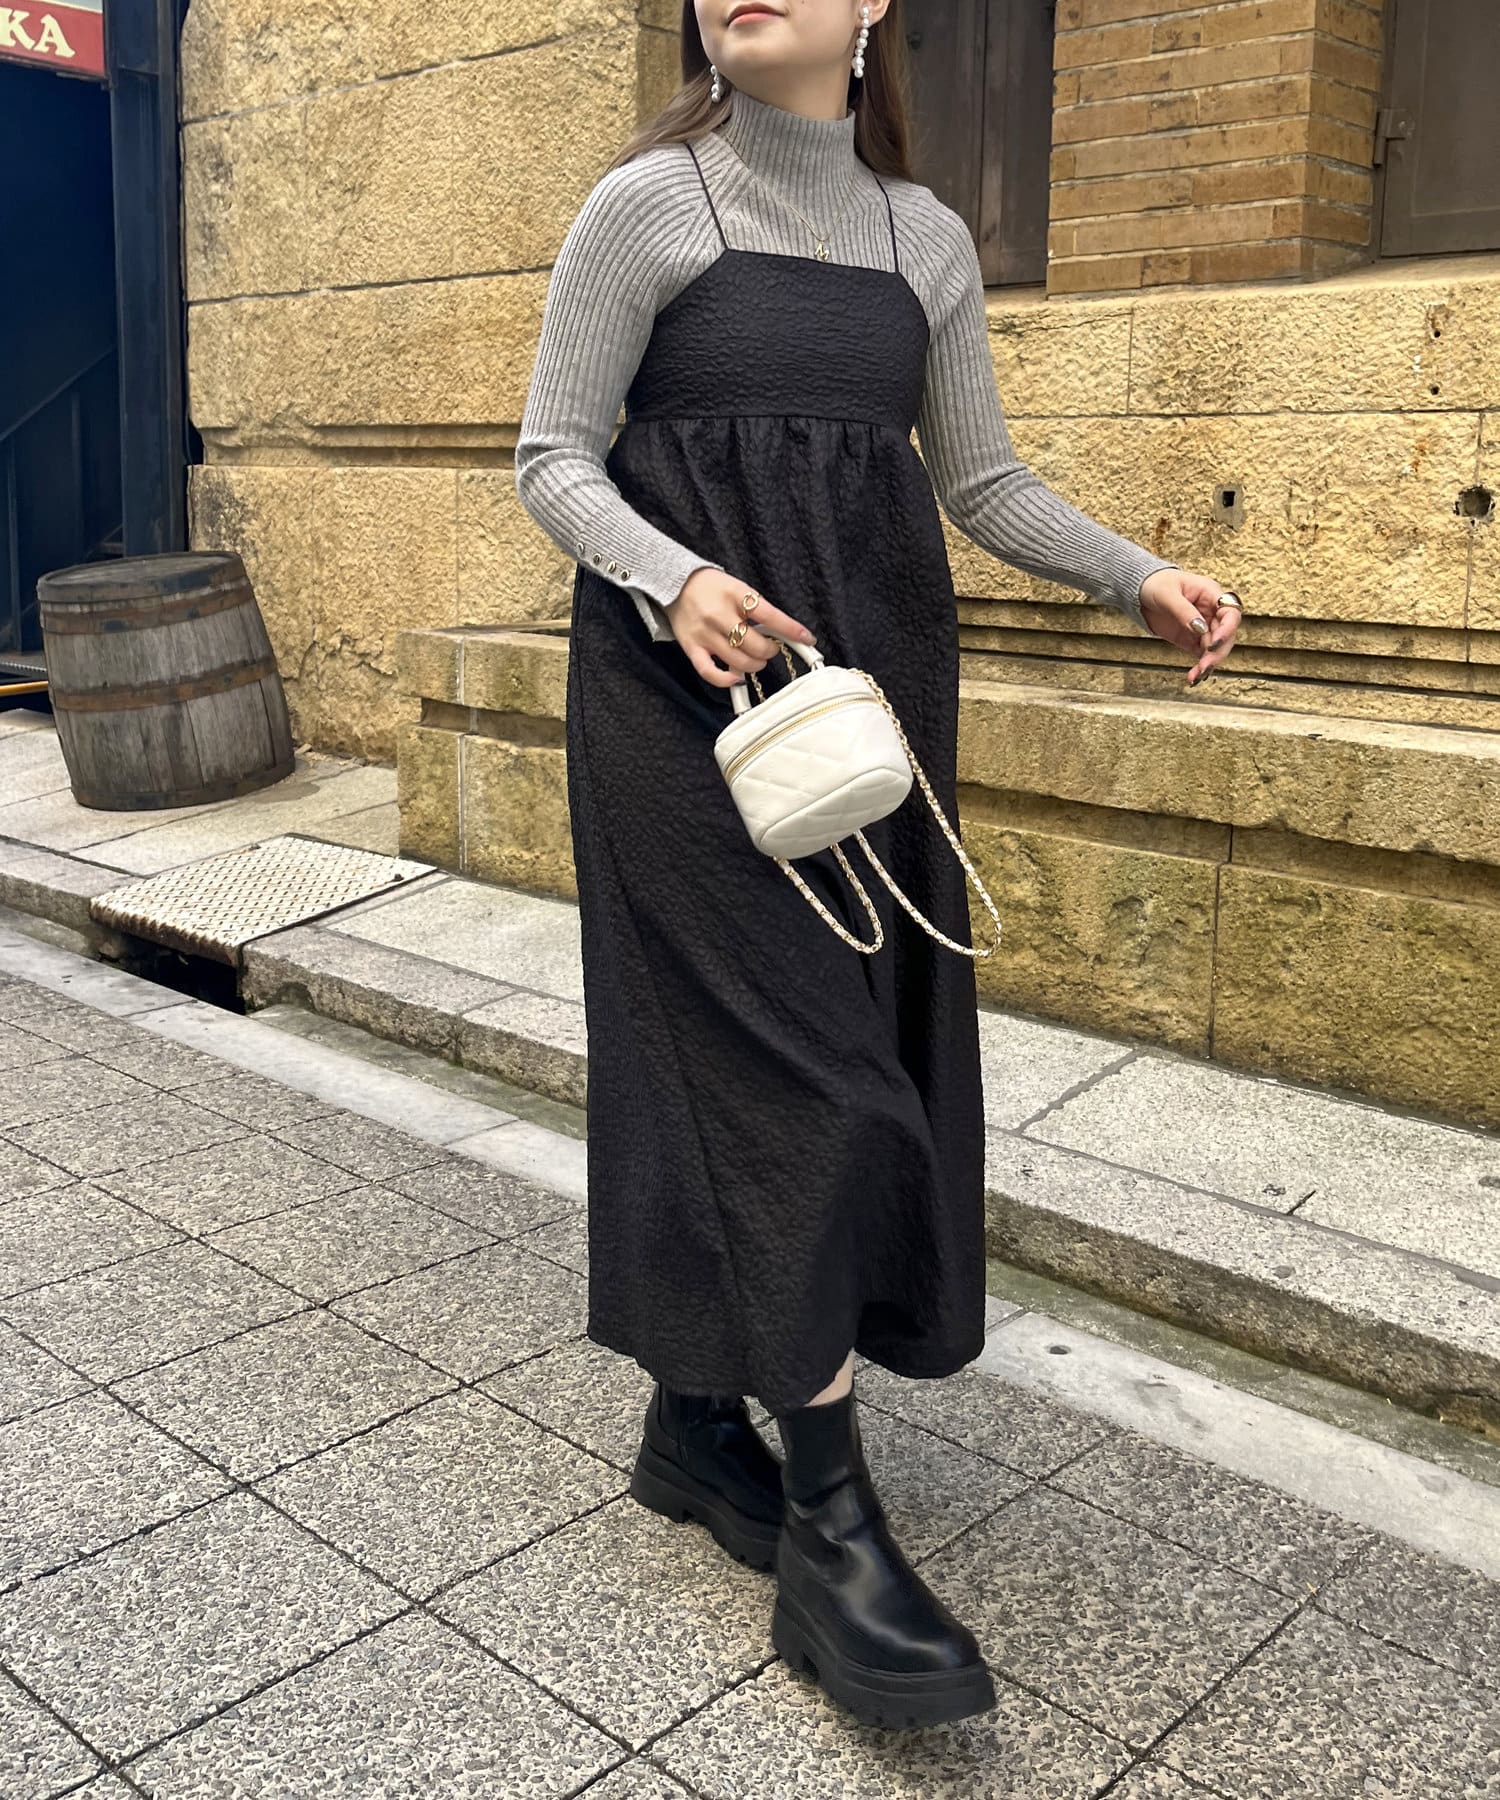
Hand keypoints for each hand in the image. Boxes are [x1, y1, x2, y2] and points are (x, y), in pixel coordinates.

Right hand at [669, 568, 816, 688]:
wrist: (674, 582)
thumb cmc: (712, 587)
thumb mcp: (738, 588)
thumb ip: (756, 609)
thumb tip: (779, 633)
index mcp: (735, 595)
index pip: (770, 616)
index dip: (791, 630)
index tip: (807, 638)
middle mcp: (719, 615)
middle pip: (755, 645)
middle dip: (769, 651)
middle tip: (769, 648)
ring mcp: (704, 633)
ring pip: (738, 661)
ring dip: (754, 665)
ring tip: (756, 659)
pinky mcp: (691, 647)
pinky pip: (710, 672)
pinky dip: (726, 680)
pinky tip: (736, 678)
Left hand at [1138, 569, 1240, 687]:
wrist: (1140, 591)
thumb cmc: (1156, 583)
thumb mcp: (1168, 594)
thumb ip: (1184, 611)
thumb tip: (1200, 628)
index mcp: (1210, 595)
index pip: (1230, 613)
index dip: (1228, 629)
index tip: (1215, 642)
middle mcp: (1211, 612)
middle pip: (1226, 635)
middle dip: (1217, 652)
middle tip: (1204, 665)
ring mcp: (1203, 627)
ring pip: (1215, 649)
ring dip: (1208, 663)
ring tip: (1195, 675)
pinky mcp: (1192, 639)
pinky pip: (1201, 655)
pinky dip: (1199, 667)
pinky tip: (1193, 676)